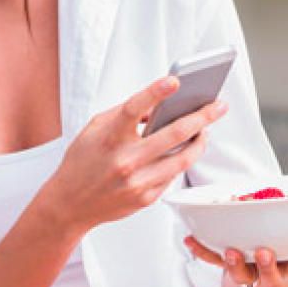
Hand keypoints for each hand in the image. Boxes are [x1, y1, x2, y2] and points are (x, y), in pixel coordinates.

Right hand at [36, 77, 224, 234]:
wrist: (68, 205)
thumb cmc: (83, 163)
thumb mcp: (95, 130)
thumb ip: (125, 114)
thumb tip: (160, 104)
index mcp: (108, 139)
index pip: (133, 110)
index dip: (155, 93)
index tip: (175, 80)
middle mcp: (124, 160)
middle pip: (174, 134)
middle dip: (202, 117)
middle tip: (219, 106)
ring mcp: (137, 182)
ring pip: (183, 157)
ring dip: (200, 140)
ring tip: (206, 129)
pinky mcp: (147, 198)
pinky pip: (174, 174)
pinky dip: (182, 159)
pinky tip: (187, 149)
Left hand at [184, 228, 287, 286]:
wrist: (265, 276)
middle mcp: (279, 271)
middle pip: (276, 274)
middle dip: (270, 265)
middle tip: (267, 251)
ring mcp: (254, 272)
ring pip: (244, 274)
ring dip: (236, 264)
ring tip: (232, 250)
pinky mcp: (232, 267)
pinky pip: (214, 261)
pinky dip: (201, 251)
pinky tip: (188, 239)